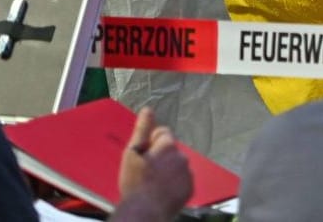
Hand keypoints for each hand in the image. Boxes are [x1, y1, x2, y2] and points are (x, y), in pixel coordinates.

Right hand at [114, 106, 192, 221]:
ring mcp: (188, 173)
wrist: (144, 211)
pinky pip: (182, 180)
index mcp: (168, 146)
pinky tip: (163, 191)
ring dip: (169, 170)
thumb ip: (142, 130)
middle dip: (161, 157)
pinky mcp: (190, 188)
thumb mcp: (132, 154)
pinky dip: (175, 183)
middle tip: (147, 172)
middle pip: (171, 150)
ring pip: (177, 166)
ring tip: (154, 184)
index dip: (152, 144)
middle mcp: (182, 156)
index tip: (144, 156)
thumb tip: (148, 109)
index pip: (163, 134)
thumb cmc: (135, 183)